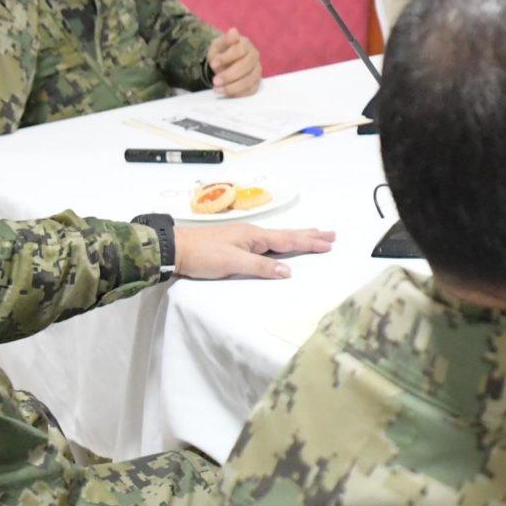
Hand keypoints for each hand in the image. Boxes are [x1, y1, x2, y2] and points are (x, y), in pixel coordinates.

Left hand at [172, 223, 335, 281]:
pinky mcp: (236, 243)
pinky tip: (282, 241)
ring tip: (314, 234)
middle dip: (309, 236)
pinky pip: (268, 240)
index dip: (309, 243)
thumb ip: (261, 267)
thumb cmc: (203, 255)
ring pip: (278, 236)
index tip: (329, 243)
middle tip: (331, 234)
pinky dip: (282, 240)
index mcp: (254, 236)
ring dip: (298, 236)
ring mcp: (244, 237)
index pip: (288, 241)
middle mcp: (252, 234)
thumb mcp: (232, 263)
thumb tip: (288, 272)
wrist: (175, 248)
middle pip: (287, 235)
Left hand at [206, 28, 261, 97]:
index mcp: (246, 44)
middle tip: (214, 81)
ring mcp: (257, 70)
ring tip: (217, 90)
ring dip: (233, 87)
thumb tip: (233, 31)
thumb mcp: (218, 44)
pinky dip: (239, 93)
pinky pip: (251, 90)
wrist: (224, 63)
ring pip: (250, 80)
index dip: (226, 58)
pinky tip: (226, 93)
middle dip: (229, 75)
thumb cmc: (221, 53)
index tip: (213, 64)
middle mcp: (254, 56)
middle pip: (246, 66)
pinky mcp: (256, 82)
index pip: (240, 50)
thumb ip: (226, 40)